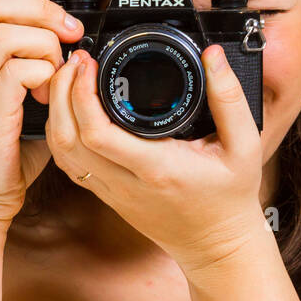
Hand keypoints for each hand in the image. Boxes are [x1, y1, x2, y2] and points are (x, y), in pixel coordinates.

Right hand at [0, 0, 83, 227]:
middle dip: (43, 7)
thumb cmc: (6, 156)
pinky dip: (42, 75)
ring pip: (4, 33)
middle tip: (71, 33)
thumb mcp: (23, 101)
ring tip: (58, 71)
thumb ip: (38, 69)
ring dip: (44, 44)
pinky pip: (15, 72)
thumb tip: (75, 45)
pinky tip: (49, 96)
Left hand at [45, 44, 267, 272]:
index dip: (81, 94)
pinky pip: (70, 164)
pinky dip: (61, 133)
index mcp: (157, 168)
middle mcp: (126, 183)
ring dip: (56, 112)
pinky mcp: (107, 195)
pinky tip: (70, 109)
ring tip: (69, 78)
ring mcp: (112, 192)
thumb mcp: (244, 146)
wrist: (216, 245)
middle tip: (75, 61)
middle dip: (62, 93)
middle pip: (68, 139)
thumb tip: (213, 55)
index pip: (98, 134)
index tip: (90, 63)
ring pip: (62, 152)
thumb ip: (230, 98)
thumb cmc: (230, 197)